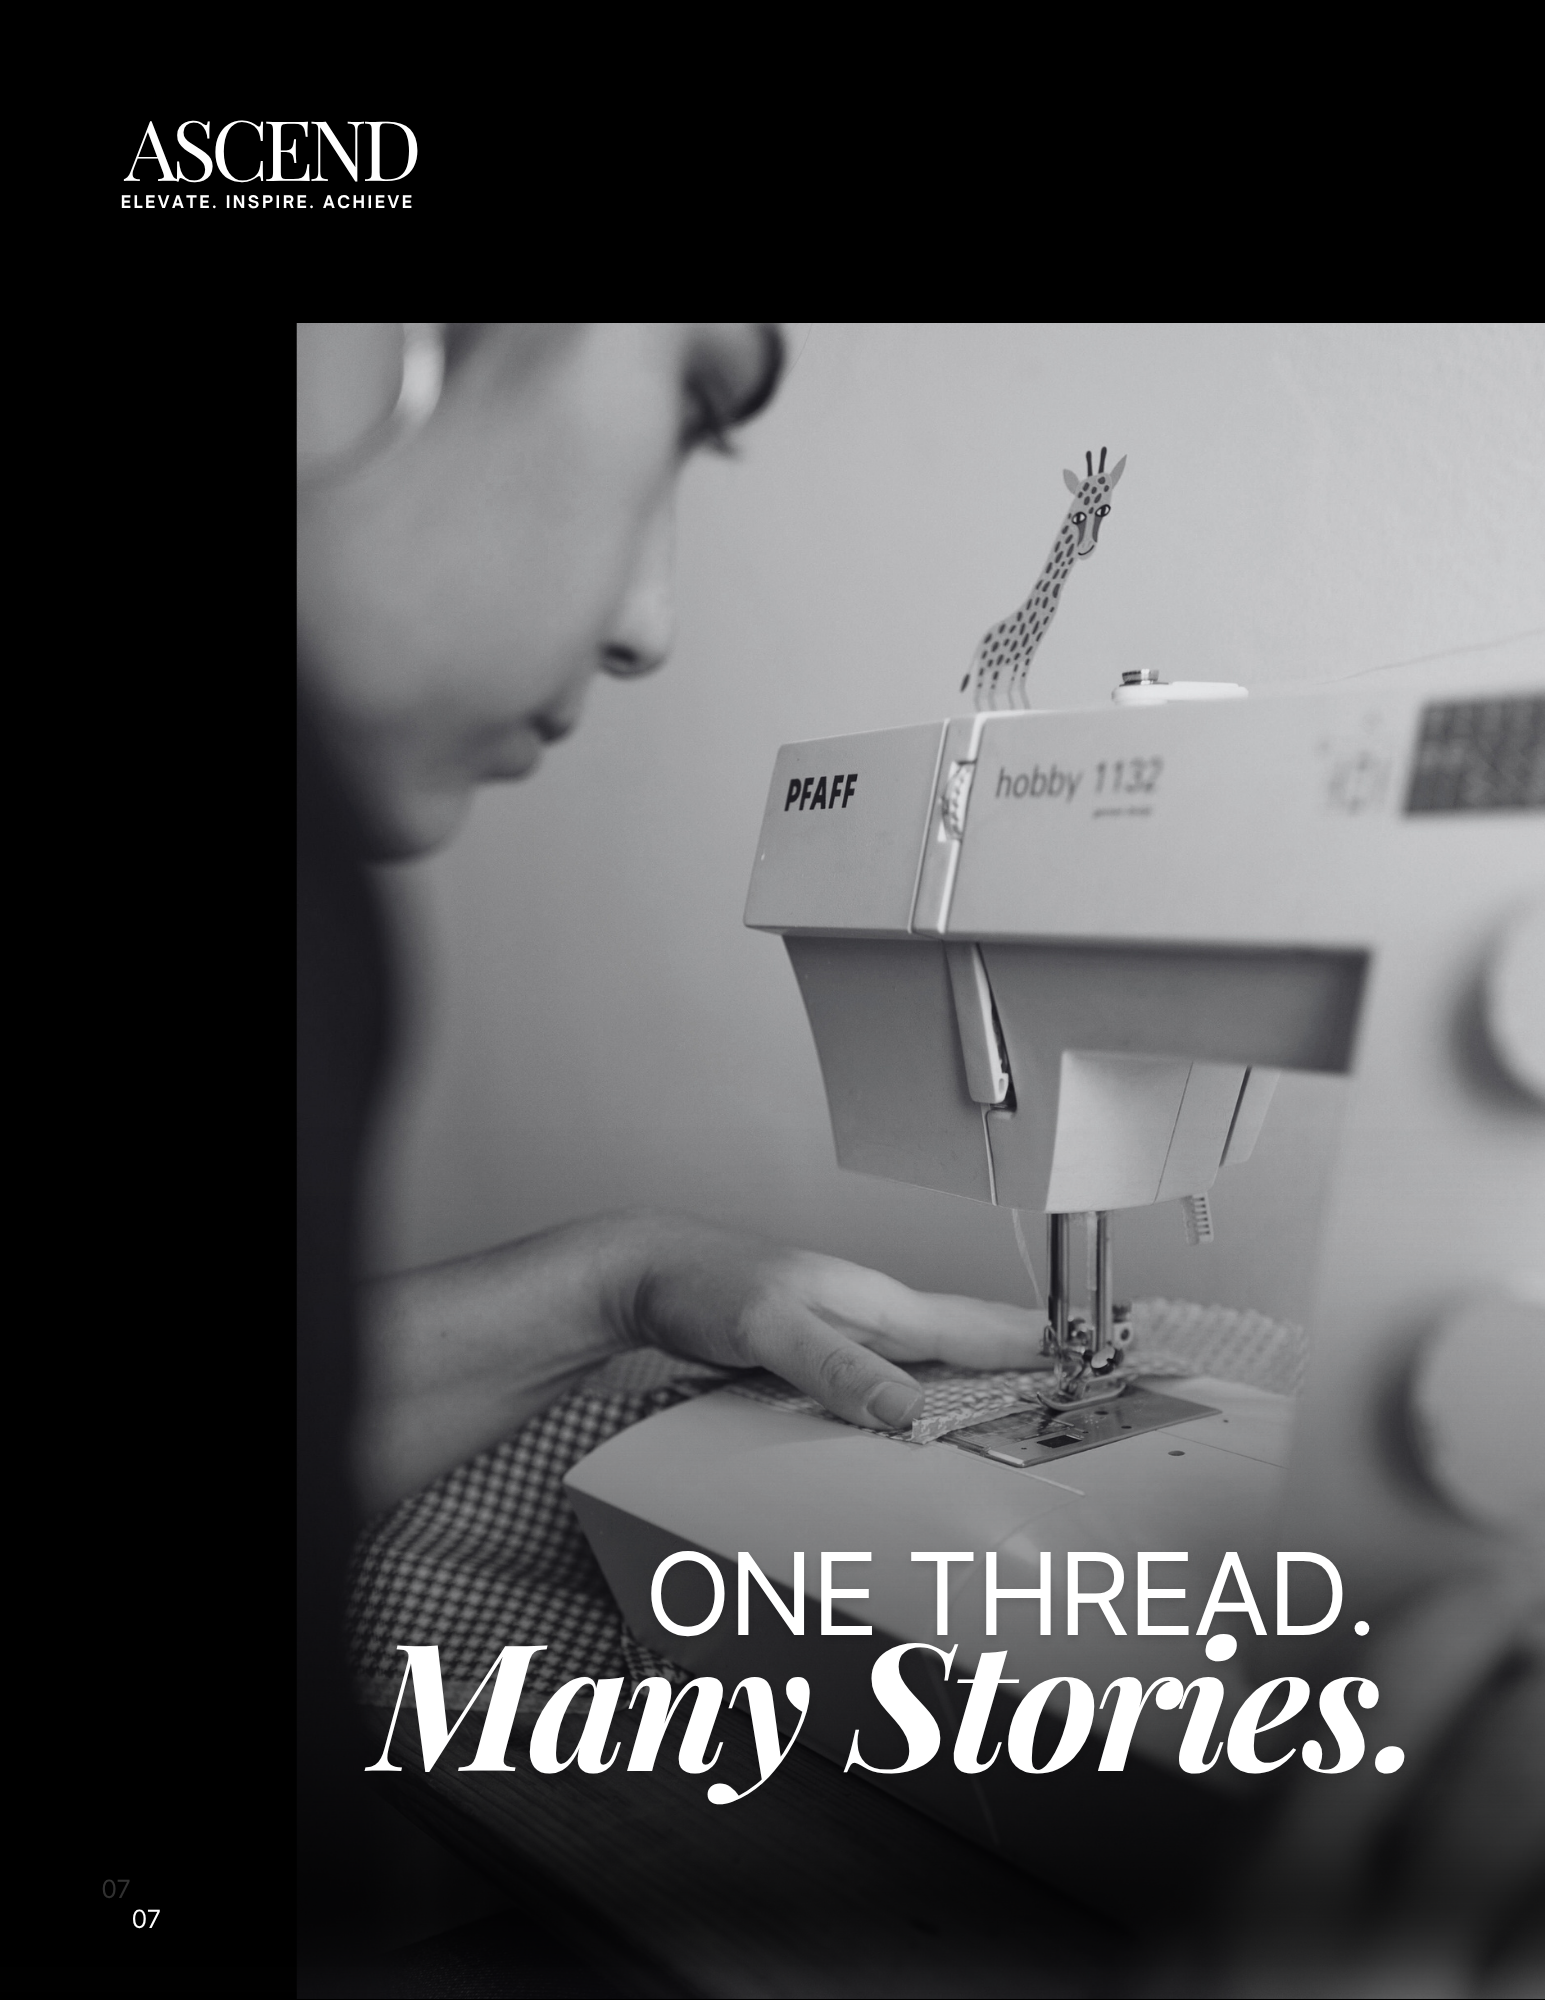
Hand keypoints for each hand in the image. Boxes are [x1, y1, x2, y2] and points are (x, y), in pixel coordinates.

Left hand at [358, 1209, 1046, 1511]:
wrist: (640, 1275)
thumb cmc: (701, 1284)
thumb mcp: (773, 1326)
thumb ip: (839, 1366)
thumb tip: (911, 1412)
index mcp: (882, 1301)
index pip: (986, 1327)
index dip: (1050, 1343)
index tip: (1114, 1357)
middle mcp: (877, 1317)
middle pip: (975, 1346)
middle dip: (1036, 1369)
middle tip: (1096, 1400)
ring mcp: (853, 1336)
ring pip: (938, 1368)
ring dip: (986, 1390)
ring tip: (1036, 1421)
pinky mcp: (824, 1360)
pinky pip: (896, 1386)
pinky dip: (929, 1406)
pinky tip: (930, 1433)